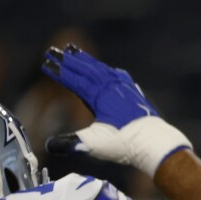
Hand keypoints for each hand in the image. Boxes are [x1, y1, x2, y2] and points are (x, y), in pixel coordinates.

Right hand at [40, 43, 189, 174]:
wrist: (155, 143)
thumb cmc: (124, 144)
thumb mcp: (94, 144)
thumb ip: (70, 143)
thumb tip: (48, 146)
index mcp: (99, 95)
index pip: (74, 80)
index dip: (59, 72)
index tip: (45, 64)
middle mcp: (111, 87)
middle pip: (86, 69)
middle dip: (68, 60)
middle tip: (53, 51)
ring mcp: (125, 89)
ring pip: (102, 69)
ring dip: (87, 61)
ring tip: (74, 51)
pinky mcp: (135, 95)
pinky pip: (118, 76)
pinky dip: (108, 70)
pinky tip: (109, 70)